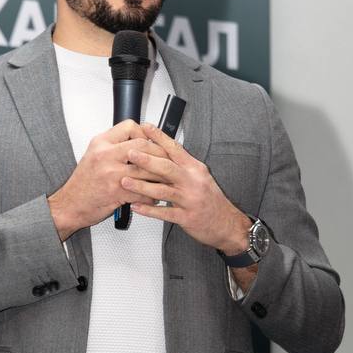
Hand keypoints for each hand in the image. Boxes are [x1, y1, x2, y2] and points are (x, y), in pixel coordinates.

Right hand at [47, 121, 169, 240]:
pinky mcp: (117, 192)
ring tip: (163, 180)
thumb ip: (114, 147)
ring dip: (159, 177)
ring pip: (146, 169)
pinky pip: (143, 191)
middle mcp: (105, 155)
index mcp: (101, 143)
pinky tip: (152, 196)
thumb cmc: (83, 184)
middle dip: (158, 155)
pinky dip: (151, 196)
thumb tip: (138, 142)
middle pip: (143, 146)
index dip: (145, 133)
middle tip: (165, 161)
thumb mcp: (94, 156)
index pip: (130, 127)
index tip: (151, 142)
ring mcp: (111, 173)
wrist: (70, 204)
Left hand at [121, 123, 251, 253]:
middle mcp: (193, 182)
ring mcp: (190, 200)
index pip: (175, 149)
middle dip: (147, 160)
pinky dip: (149, 210)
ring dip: (142, 186)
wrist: (227, 224)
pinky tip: (135, 206)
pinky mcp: (186, 217)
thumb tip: (162, 150)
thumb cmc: (210, 200)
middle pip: (167, 167)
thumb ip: (182, 165)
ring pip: (163, 190)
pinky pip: (164, 213)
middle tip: (130, 153)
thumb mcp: (200, 177)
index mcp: (195, 169)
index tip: (145, 128)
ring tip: (125, 181)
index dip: (159, 137)